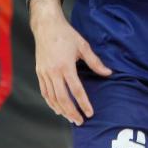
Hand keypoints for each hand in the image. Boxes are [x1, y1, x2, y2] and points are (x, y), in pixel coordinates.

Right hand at [31, 4, 111, 125]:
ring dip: (61, 110)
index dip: (84, 103)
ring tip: (70, 118)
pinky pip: (44, 91)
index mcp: (66, 66)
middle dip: (72, 112)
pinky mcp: (39, 72)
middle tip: (80, 121)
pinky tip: (57, 108)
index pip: (76, 90)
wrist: (46, 26)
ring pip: (52, 97)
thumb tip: (109, 73)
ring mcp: (44, 73)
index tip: (90, 113)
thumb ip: (95, 62)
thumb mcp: (83, 46)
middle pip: (63, 98)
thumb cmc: (66, 35)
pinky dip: (50, 102)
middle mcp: (53, 72)